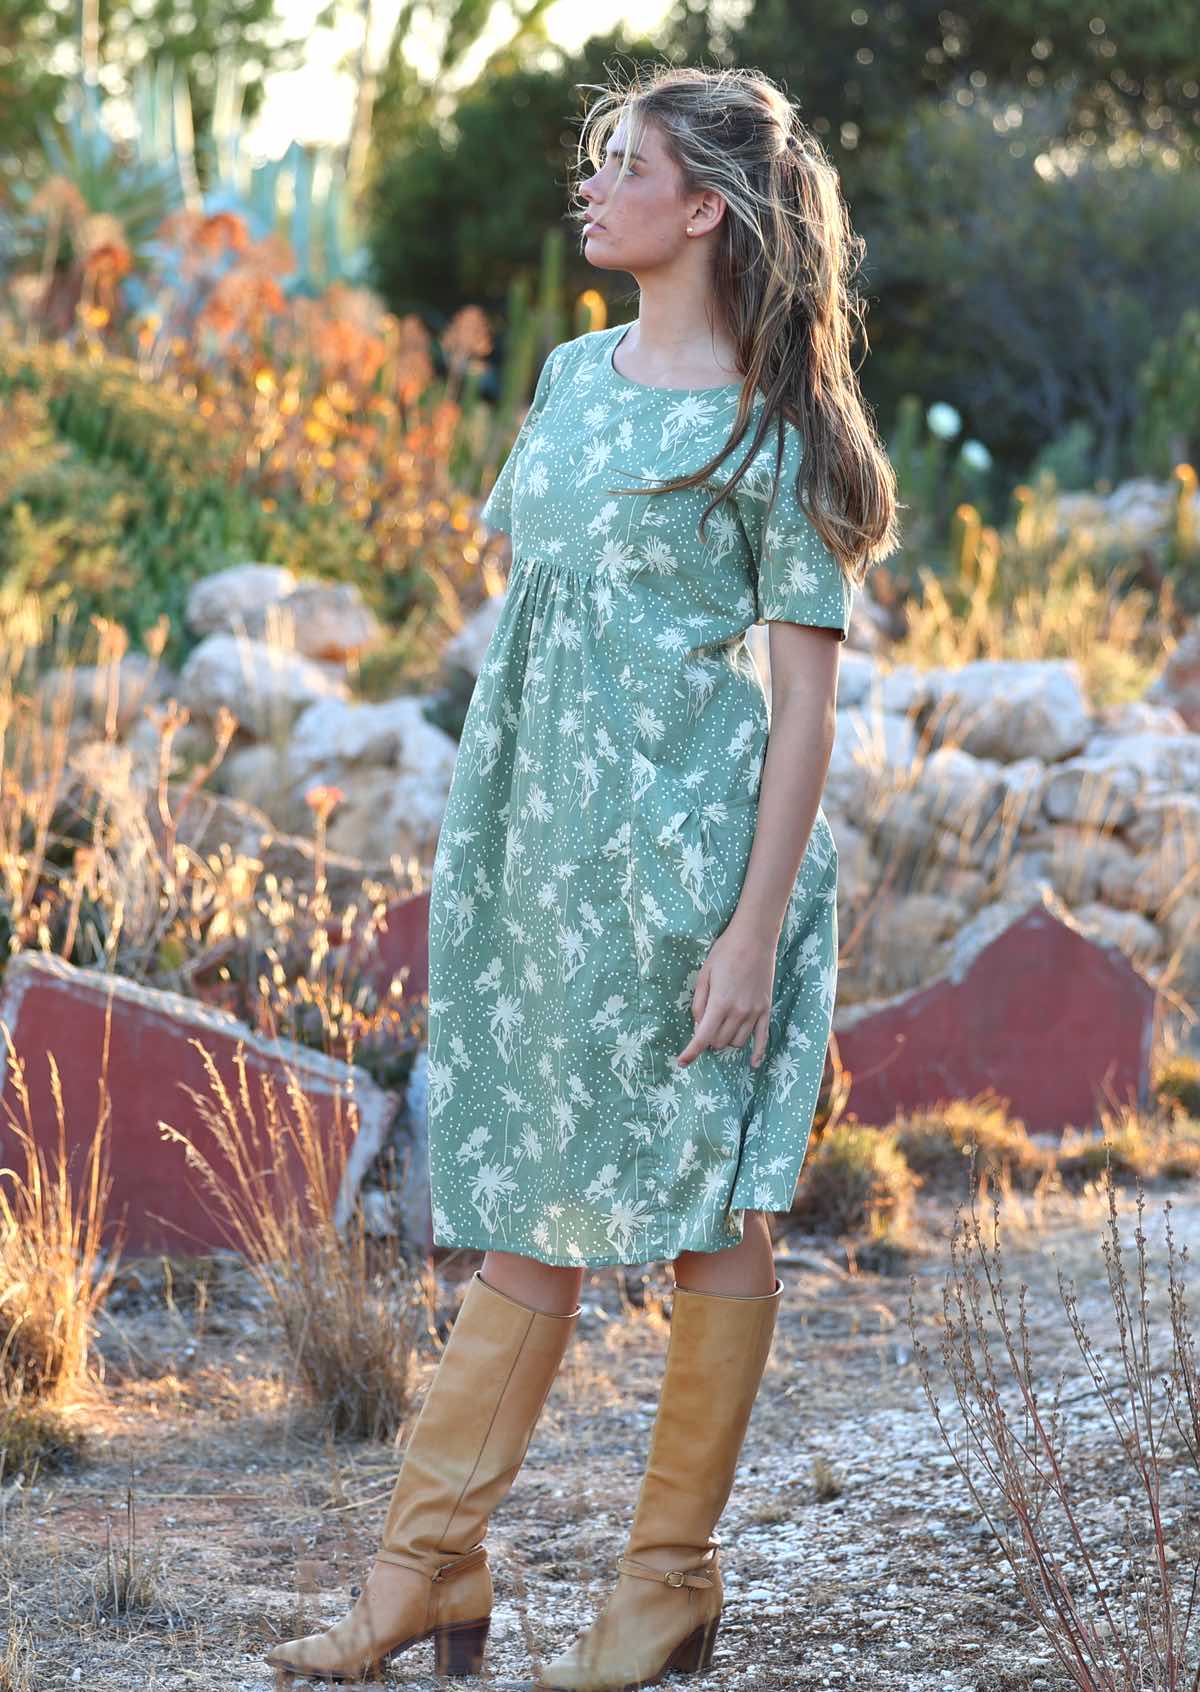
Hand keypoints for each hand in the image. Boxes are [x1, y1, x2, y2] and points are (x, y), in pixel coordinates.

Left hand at [675, 922, 775, 1068]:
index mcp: (720, 1003)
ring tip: (721, 1027)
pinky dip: (757, 1053)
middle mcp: (738, 1012)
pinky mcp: (766, 1009)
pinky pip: (763, 1038)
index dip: (691, 1053)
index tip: (682, 1062)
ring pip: (737, 1042)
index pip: (703, 1037)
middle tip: (704, 1025)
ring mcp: (754, 1012)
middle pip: (719, 1042)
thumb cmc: (725, 952)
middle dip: (708, 1039)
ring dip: (725, 1040)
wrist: (755, 938)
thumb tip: (698, 1026)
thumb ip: (699, 1003)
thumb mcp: (704, 975)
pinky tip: (753, 1064)